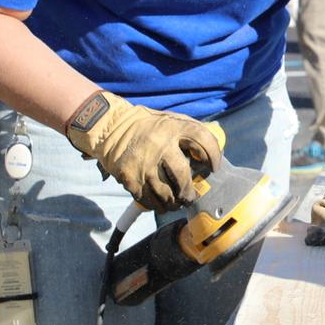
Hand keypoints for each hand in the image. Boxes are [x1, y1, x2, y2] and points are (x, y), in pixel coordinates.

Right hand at [64, 91, 225, 211]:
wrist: (110, 128)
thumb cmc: (147, 125)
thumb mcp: (170, 119)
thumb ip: (191, 130)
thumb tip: (214, 148)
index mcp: (172, 128)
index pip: (202, 140)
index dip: (213, 155)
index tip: (213, 167)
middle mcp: (159, 145)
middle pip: (182, 177)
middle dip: (189, 191)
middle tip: (191, 196)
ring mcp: (143, 163)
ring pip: (166, 194)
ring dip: (174, 203)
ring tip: (177, 203)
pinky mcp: (129, 178)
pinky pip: (148, 199)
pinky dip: (156, 205)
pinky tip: (160, 204)